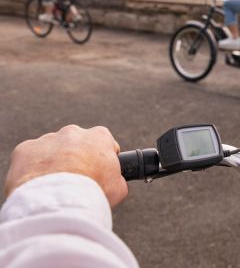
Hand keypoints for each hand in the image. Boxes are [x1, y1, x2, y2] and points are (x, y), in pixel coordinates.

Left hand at [4, 125, 127, 207]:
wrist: (57, 202)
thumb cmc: (92, 193)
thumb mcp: (119, 187)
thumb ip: (117, 178)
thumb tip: (115, 182)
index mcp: (99, 137)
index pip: (103, 142)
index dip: (101, 158)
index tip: (98, 172)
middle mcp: (73, 132)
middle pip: (75, 144)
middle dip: (75, 158)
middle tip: (74, 181)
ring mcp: (48, 139)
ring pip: (50, 151)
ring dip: (52, 164)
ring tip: (53, 188)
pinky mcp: (25, 149)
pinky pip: (29, 159)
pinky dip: (31, 170)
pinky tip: (37, 186)